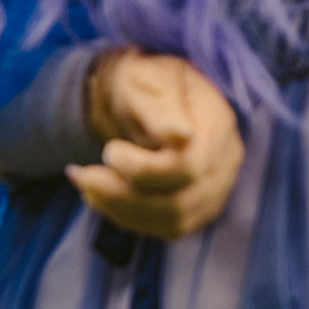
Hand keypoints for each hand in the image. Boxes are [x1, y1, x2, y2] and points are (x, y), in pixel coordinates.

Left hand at [67, 50, 244, 239]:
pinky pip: (171, 228)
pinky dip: (132, 219)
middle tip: (81, 174)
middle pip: (180, 202)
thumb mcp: (145, 80)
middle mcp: (227, 160)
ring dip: (122, 210)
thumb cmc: (144, 82)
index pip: (188, 167)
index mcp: (218, 124)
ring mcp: (219, 186)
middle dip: (121, 195)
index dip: (141, 169)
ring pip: (174, 221)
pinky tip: (105, 197)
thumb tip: (181, 134)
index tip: (109, 150)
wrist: (150, 93)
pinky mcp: (203, 205)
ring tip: (88, 185)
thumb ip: (160, 108)